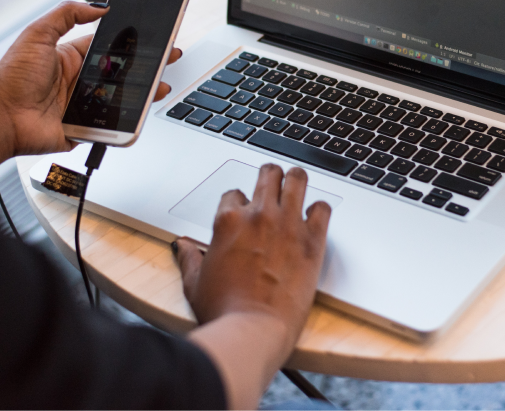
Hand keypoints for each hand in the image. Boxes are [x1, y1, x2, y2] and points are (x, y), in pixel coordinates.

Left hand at [0, 1, 181, 181]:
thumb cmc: (10, 79)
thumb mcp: (36, 34)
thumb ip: (66, 14)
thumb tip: (98, 6)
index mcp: (72, 56)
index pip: (109, 45)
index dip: (131, 39)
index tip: (151, 32)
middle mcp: (81, 79)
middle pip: (123, 70)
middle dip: (147, 63)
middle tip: (169, 55)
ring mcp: (86, 104)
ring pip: (124, 96)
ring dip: (145, 90)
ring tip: (161, 83)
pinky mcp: (87, 126)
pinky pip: (113, 122)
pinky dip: (130, 118)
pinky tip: (143, 109)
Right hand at [177, 164, 330, 359]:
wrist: (253, 331)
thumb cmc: (223, 311)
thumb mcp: (195, 283)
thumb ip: (189, 258)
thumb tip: (182, 246)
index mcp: (228, 220)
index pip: (235, 193)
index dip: (239, 202)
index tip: (244, 213)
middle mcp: (258, 215)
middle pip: (268, 173)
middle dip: (270, 176)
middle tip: (273, 185)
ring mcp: (287, 224)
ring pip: (297, 179)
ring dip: (296, 181)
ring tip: (297, 186)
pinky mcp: (312, 240)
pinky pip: (323, 208)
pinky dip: (320, 210)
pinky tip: (315, 218)